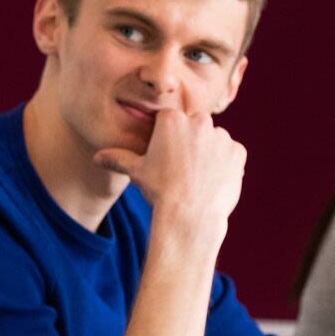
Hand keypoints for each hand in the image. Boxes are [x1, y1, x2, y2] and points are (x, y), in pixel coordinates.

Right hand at [93, 108, 245, 240]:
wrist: (189, 216)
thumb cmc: (159, 191)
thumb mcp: (136, 173)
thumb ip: (118, 159)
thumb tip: (96, 158)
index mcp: (172, 119)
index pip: (170, 121)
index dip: (167, 139)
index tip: (165, 157)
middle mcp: (199, 121)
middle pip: (193, 127)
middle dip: (189, 143)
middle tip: (180, 169)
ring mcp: (221, 136)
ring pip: (213, 140)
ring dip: (208, 153)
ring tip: (196, 178)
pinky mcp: (238, 152)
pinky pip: (231, 154)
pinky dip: (224, 165)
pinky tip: (211, 181)